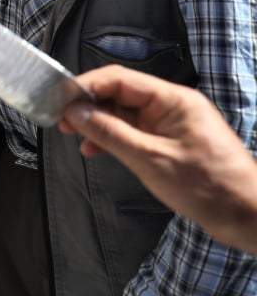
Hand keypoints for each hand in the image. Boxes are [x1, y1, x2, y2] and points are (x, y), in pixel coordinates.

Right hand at [57, 66, 256, 253]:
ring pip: (124, 113)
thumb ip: (110, 132)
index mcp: (172, 99)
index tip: (58, 102)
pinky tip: (96, 150)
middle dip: (88, 105)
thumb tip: (74, 111)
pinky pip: (135, 131)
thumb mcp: (150, 159)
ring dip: (98, 123)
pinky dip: (113, 137)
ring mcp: (172, 123)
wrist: (247, 217)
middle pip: (120, 94)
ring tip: (74, 137)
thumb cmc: (204, 187)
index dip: (85, 87)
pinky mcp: (171, 142)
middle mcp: (171, 105)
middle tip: (59, 122)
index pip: (119, 79)